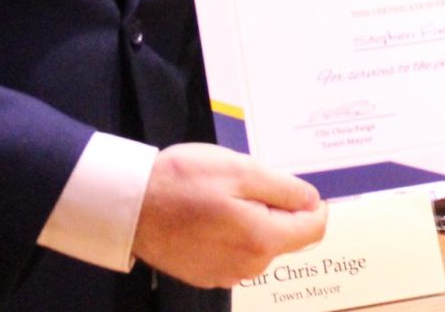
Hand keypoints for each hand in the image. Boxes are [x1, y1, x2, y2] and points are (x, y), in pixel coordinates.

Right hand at [130, 143, 327, 287]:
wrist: (130, 206)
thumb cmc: (184, 181)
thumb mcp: (240, 169)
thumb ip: (284, 188)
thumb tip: (313, 201)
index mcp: (262, 240)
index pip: (314, 228)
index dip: (313, 204)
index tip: (293, 186)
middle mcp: (249, 266)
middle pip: (286, 236)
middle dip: (276, 208)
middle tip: (243, 184)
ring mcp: (226, 275)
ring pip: (260, 244)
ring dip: (253, 220)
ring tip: (220, 197)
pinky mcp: (206, 275)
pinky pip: (236, 253)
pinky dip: (231, 233)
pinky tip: (206, 215)